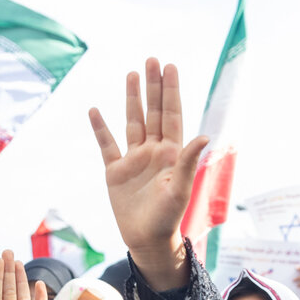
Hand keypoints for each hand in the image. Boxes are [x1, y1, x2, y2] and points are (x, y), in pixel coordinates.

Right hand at [89, 59, 207, 288]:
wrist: (147, 239)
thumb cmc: (168, 217)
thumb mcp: (181, 189)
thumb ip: (189, 161)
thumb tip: (204, 136)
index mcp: (172, 153)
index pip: (172, 114)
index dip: (171, 91)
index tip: (170, 67)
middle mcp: (154, 151)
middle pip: (153, 112)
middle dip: (153, 87)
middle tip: (152, 60)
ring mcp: (134, 160)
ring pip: (133, 122)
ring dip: (132, 99)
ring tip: (131, 75)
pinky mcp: (116, 172)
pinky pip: (107, 145)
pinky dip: (100, 128)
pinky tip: (95, 110)